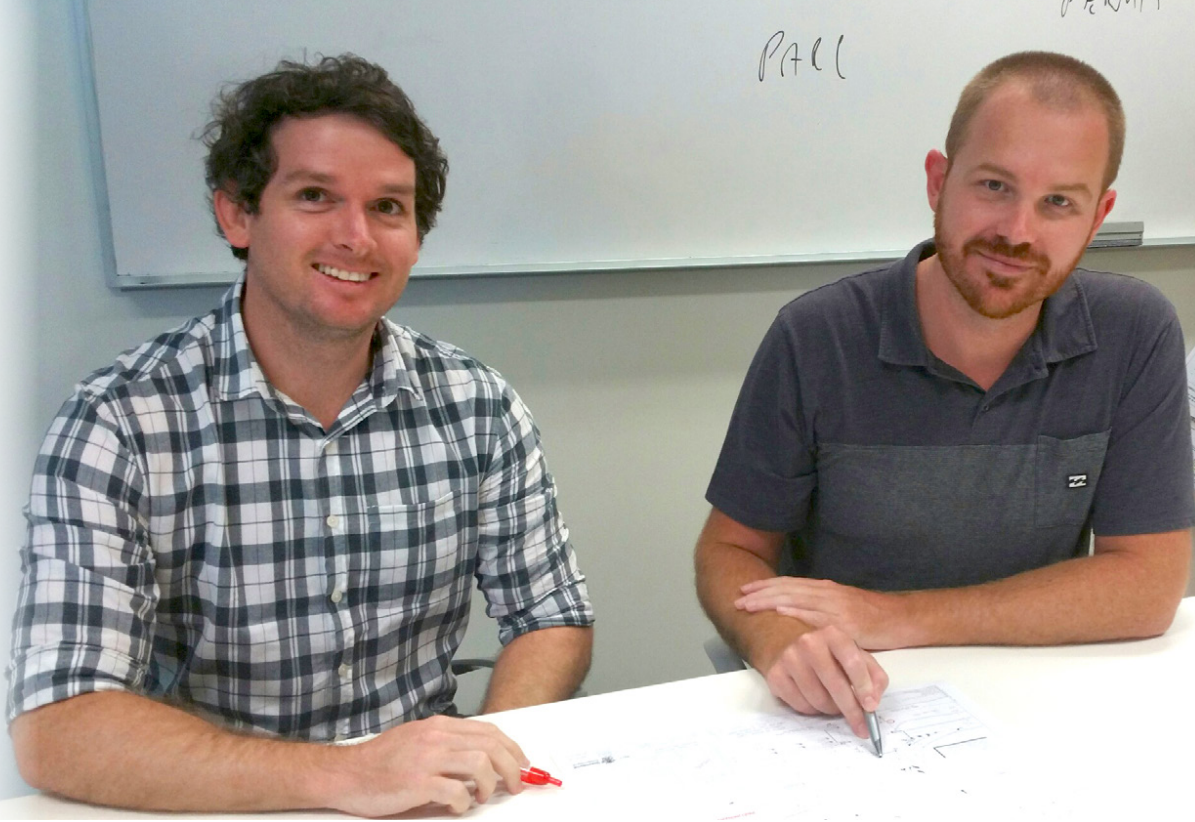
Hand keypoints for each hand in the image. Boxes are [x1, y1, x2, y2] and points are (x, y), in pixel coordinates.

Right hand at [329, 715, 528, 816]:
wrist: (346, 774)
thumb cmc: (381, 762)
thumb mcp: (418, 740)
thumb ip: (447, 745)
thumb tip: (482, 759)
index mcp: (439, 727)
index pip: (488, 731)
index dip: (511, 748)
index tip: (521, 764)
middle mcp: (436, 738)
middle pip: (491, 745)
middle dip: (512, 767)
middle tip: (515, 785)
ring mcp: (427, 759)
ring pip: (480, 764)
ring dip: (491, 784)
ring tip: (484, 797)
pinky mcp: (417, 783)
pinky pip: (456, 791)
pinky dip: (464, 803)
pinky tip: (458, 807)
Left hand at [735, 576, 903, 649]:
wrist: (899, 618)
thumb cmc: (871, 616)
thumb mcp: (841, 608)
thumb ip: (820, 608)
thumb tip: (796, 614)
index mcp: (824, 589)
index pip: (789, 584)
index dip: (765, 586)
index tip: (744, 589)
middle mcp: (827, 593)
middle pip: (786, 589)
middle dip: (760, 593)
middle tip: (737, 598)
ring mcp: (835, 606)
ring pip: (796, 599)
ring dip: (769, 601)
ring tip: (748, 605)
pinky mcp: (844, 622)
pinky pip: (816, 616)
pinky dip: (796, 612)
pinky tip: (780, 612)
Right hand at [762, 624, 888, 737]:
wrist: (785, 641)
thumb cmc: (827, 653)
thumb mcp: (855, 654)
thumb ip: (873, 675)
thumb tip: (873, 701)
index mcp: (833, 635)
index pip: (852, 662)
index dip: (864, 687)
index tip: (871, 707)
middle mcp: (809, 643)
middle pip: (835, 685)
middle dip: (851, 710)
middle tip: (861, 726)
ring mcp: (789, 658)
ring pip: (818, 700)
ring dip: (831, 710)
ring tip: (833, 703)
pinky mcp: (775, 675)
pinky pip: (800, 706)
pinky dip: (812, 710)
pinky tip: (814, 699)